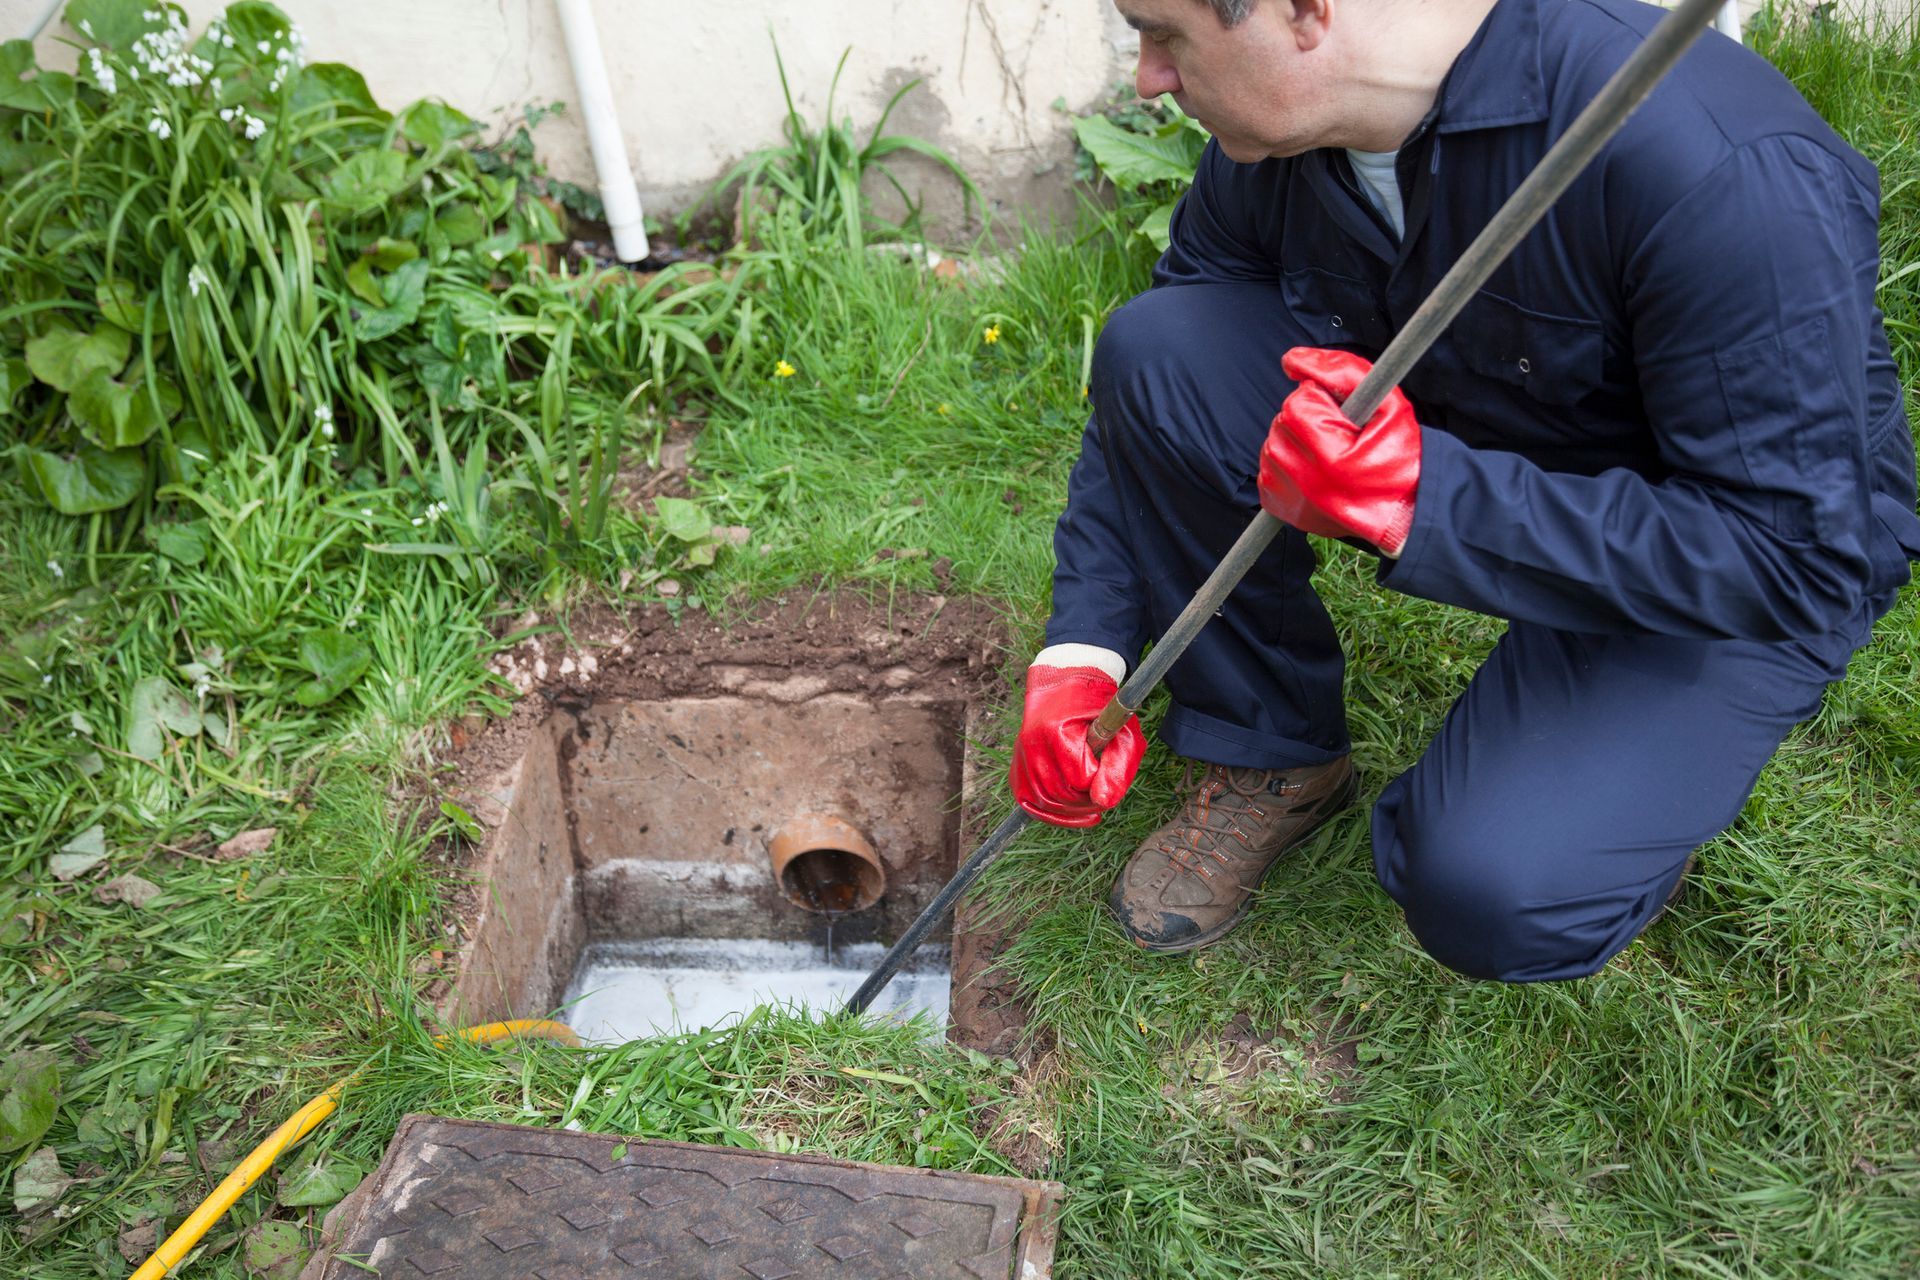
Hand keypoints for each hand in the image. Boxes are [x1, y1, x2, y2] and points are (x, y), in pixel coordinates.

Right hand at [1010, 665, 1145, 827]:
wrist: (1065, 682)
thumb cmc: (1099, 708)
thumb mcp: (1122, 732)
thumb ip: (1118, 768)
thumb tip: (1103, 802)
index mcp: (1057, 731)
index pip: (1080, 779)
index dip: (1099, 780)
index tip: (1108, 767)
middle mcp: (1033, 744)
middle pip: (1059, 795)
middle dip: (1086, 800)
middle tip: (1103, 789)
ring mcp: (1021, 755)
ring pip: (1043, 802)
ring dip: (1070, 809)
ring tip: (1089, 799)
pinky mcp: (1017, 765)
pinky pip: (1028, 800)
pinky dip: (1048, 811)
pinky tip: (1069, 809)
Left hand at [1258, 347, 1420, 555]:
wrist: (1408, 507)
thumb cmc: (1402, 455)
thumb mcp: (1388, 403)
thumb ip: (1342, 370)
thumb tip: (1292, 360)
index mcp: (1331, 459)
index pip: (1297, 404)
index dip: (1321, 401)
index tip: (1344, 417)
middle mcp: (1307, 484)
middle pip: (1281, 424)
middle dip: (1307, 420)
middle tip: (1339, 435)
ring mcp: (1293, 501)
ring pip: (1272, 445)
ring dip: (1296, 440)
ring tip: (1329, 452)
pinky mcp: (1285, 510)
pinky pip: (1267, 471)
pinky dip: (1287, 464)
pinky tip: (1314, 468)